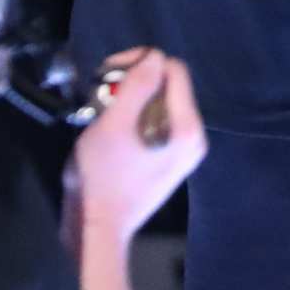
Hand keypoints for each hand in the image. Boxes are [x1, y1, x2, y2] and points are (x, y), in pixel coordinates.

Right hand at [69, 49, 206, 245]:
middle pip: (170, 87)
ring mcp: (184, 153)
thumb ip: (137, 86)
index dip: (142, 62)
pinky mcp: (170, 163)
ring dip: (133, 101)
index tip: (110, 72)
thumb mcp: (112, 125)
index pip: (174, 70)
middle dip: (136, 83)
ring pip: (161, 106)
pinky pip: (158, 125)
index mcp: (187, 127)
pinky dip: (136, 120)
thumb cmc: (101, 179)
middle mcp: (194, 138)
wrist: (96, 233)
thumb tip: (154, 57)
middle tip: (103, 93)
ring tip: (104, 112)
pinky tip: (113, 132)